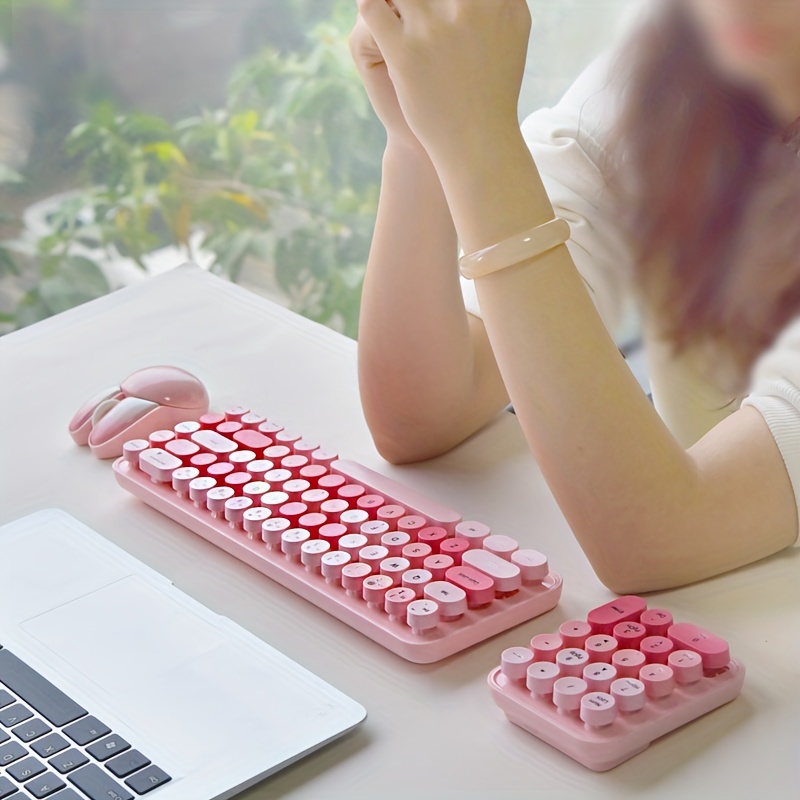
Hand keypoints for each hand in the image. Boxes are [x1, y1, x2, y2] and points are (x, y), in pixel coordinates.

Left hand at [357, 0, 530, 163]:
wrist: (477, 138)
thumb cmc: (494, 82)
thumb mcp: (514, 25)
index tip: (439, 3)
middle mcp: (467, 6)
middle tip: (416, 9)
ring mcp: (432, 29)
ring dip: (394, 0)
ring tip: (396, 11)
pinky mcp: (403, 53)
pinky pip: (371, 7)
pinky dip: (369, 3)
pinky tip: (374, 9)